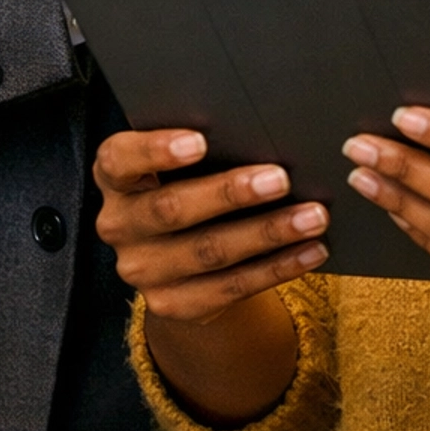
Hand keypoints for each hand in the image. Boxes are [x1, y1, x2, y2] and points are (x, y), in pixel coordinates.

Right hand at [93, 125, 327, 424]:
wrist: (176, 259)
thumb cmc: (188, 183)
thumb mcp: (179, 163)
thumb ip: (205, 144)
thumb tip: (264, 125)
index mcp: (116, 177)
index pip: (121, 159)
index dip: (156, 150)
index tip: (201, 140)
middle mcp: (119, 225)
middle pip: (172, 209)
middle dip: (230, 193)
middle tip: (281, 179)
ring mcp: (143, 270)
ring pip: (209, 251)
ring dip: (267, 233)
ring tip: (313, 217)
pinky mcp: (172, 305)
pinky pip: (231, 287)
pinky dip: (278, 267)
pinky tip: (311, 251)